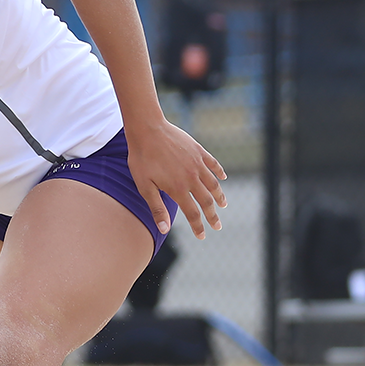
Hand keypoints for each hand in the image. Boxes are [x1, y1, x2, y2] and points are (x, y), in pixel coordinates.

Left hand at [126, 119, 225, 239]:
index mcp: (178, 189)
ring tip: (223, 205)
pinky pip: (213, 164)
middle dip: (212, 216)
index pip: (192, 213)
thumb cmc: (141, 158)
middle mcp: (191, 178)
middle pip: (206, 201)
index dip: (198, 226)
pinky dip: (219, 172)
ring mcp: (197, 163)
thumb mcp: (144, 186)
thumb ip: (156, 208)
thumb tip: (164, 230)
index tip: (203, 236)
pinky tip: (222, 178)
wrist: (147, 129)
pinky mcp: (198, 151)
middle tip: (218, 226)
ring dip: (219, 196)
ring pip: (213, 184)